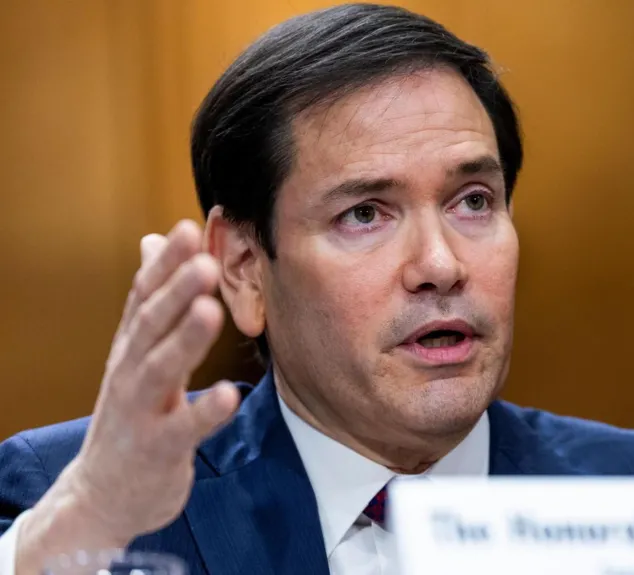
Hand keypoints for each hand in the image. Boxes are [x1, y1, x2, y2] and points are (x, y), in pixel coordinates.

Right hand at [16, 220, 239, 569]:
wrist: (103, 494)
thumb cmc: (132, 413)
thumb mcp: (135, 352)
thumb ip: (150, 299)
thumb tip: (152, 240)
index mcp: (131, 346)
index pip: (143, 296)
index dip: (164, 264)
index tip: (187, 228)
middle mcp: (131, 372)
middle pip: (152, 325)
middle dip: (176, 291)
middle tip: (203, 260)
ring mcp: (142, 411)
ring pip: (161, 370)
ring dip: (186, 339)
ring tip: (212, 310)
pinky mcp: (159, 449)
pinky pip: (183, 429)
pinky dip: (205, 411)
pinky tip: (229, 394)